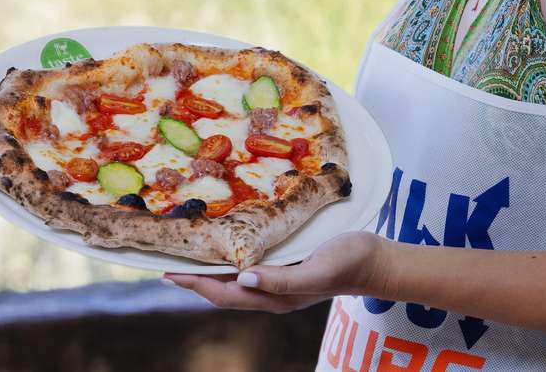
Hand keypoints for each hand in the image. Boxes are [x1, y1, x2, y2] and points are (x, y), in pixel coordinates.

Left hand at [164, 231, 391, 312]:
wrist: (379, 261)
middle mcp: (272, 292)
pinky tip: (227, 247)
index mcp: (276, 296)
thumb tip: (241, 279)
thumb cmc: (350, 262)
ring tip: (187, 256)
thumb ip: (281, 279)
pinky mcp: (288, 268)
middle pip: (222, 290)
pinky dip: (231, 260)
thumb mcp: (318, 269)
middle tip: (166, 263)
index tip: (168, 272)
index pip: (224, 293)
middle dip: (193, 279)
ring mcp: (280, 282)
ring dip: (209, 270)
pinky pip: (250, 268)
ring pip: (234, 281)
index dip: (194, 283)